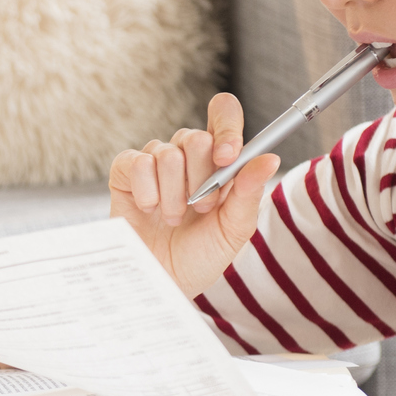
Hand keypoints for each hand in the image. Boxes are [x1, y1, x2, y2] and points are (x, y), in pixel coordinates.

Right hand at [109, 93, 281, 298]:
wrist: (163, 281)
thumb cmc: (200, 255)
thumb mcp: (233, 229)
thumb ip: (249, 192)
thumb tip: (269, 158)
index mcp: (218, 159)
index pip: (223, 114)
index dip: (226, 128)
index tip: (227, 158)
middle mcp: (187, 154)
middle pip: (196, 136)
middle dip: (202, 178)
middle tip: (201, 208)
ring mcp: (155, 161)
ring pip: (167, 153)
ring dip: (174, 195)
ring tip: (175, 218)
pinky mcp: (126, 171)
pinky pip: (137, 163)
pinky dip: (147, 192)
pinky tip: (150, 211)